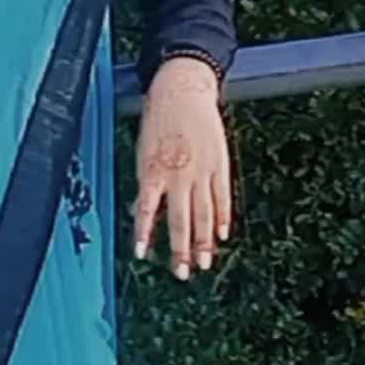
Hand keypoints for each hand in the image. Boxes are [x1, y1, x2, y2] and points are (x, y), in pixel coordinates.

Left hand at [132, 58, 231, 279]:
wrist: (182, 91)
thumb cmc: (158, 122)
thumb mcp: (143, 151)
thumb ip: (147, 183)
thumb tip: (146, 213)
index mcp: (152, 170)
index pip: (145, 209)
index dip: (143, 233)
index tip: (141, 255)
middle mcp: (177, 175)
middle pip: (179, 220)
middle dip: (180, 250)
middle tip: (182, 273)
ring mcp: (200, 171)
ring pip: (202, 214)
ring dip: (203, 242)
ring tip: (204, 263)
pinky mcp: (218, 164)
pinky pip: (221, 197)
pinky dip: (222, 217)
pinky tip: (222, 235)